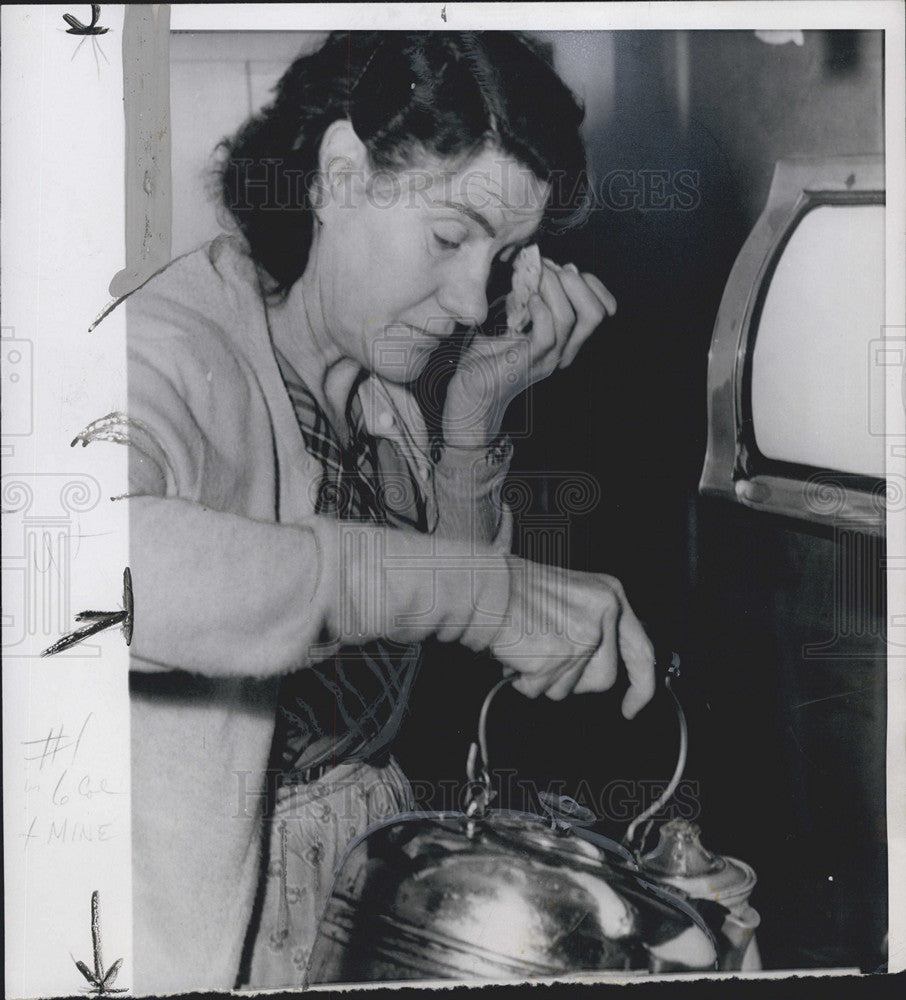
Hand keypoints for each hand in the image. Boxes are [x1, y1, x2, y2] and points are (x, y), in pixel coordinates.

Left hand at [443, 260, 616, 444]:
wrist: (470, 396)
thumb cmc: (486, 357)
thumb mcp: (510, 319)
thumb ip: (525, 296)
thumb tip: (532, 266)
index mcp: (566, 340)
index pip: (605, 310)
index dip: (591, 283)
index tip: (562, 268)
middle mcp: (564, 351)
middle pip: (598, 313)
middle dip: (576, 282)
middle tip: (548, 269)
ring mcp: (548, 359)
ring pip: (572, 318)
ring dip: (553, 288)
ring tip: (533, 280)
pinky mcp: (529, 363)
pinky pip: (548, 334)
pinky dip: (539, 309)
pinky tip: (526, 301)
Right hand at [490, 557, 655, 718]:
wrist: (482, 586)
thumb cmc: (514, 590)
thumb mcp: (572, 598)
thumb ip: (596, 628)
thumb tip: (604, 667)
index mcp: (610, 595)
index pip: (641, 651)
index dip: (640, 685)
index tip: (633, 706)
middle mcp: (603, 613)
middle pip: (604, 679)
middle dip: (574, 680)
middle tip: (548, 658)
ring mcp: (583, 635)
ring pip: (571, 689)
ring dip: (545, 679)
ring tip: (529, 647)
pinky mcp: (559, 654)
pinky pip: (543, 689)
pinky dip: (525, 680)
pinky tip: (517, 653)